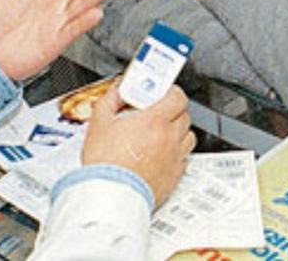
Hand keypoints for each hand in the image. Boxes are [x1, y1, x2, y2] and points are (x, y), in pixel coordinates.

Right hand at [82, 86, 195, 207]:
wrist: (111, 194)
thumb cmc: (106, 162)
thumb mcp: (99, 122)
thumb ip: (110, 100)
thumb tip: (117, 92)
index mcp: (154, 121)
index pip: (177, 97)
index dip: (171, 92)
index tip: (162, 92)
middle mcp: (170, 138)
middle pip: (184, 115)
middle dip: (172, 110)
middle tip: (156, 112)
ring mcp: (175, 158)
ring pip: (188, 137)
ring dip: (177, 131)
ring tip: (160, 133)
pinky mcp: (175, 176)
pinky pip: (184, 158)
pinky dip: (176, 152)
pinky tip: (160, 154)